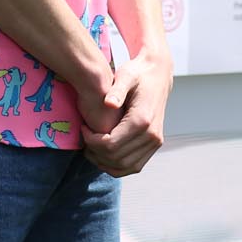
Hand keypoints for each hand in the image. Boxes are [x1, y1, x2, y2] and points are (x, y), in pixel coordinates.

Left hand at [80, 49, 172, 177]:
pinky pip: (135, 166)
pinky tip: (104, 154)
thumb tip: (109, 104)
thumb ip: (117, 89)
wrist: (158, 75)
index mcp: (142, 120)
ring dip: (105, 162)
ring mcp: (155, 141)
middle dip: (95, 153)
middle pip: (116, 158)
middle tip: (84, 139)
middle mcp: (152, 135)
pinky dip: (117, 166)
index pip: (111, 145)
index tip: (83, 128)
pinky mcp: (155, 144)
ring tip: (92, 148)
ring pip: (126, 167)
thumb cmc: (138, 74)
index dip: (92, 141)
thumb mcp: (125, 75)